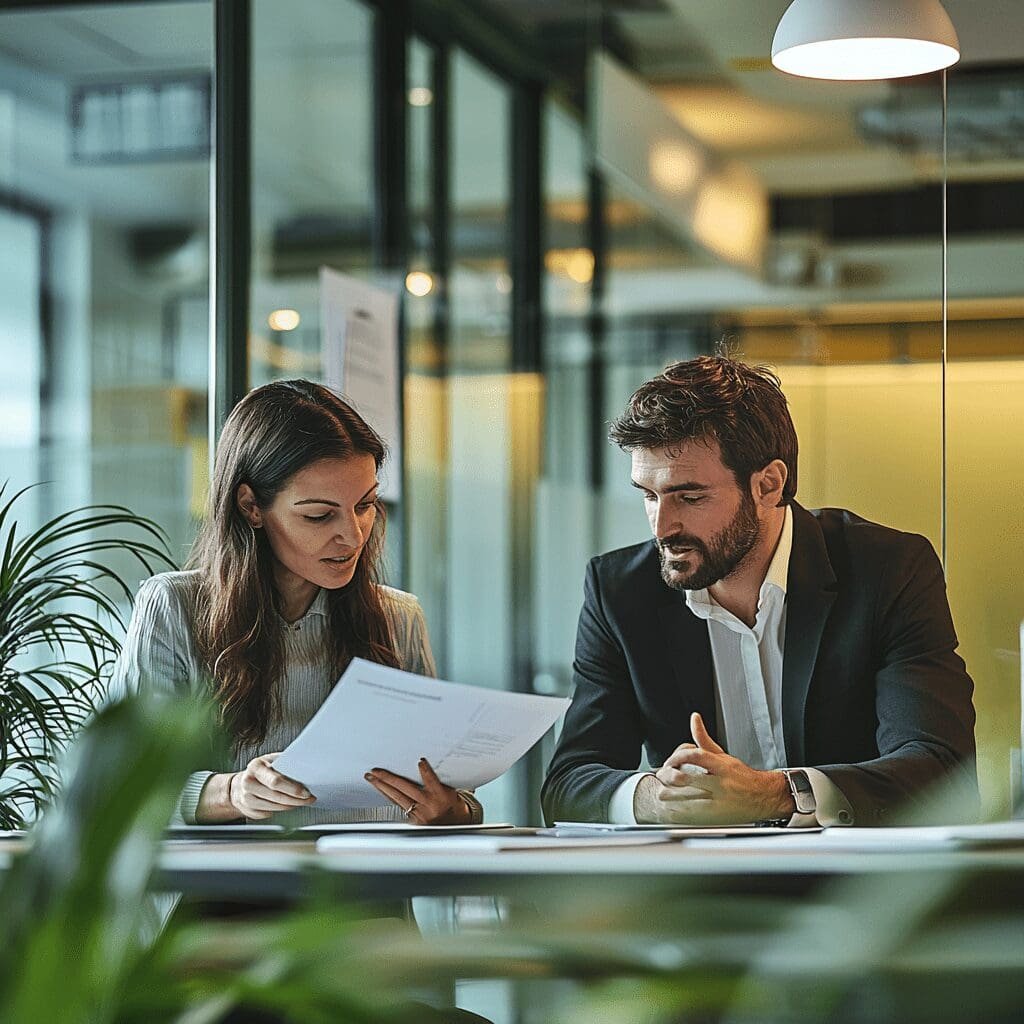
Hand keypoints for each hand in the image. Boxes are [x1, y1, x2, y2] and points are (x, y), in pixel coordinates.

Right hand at [228, 752, 315, 819]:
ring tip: (302, 801)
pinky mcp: (249, 810)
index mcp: (256, 767)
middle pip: (277, 797)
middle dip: (296, 799)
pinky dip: (281, 810)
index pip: (276, 781)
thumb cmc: (261, 770)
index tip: (306, 792)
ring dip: (291, 805)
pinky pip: (270, 813)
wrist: (241, 784)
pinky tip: (288, 804)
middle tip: (309, 799)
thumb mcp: (270, 760)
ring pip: (275, 807)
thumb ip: (285, 763)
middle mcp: (248, 783)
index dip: (293, 789)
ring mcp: (246, 798)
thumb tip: (306, 766)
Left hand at [365, 758, 470, 824]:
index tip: (420, 762)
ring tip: (371, 778)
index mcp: (440, 795)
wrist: (454, 826)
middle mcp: (427, 804)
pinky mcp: (413, 819)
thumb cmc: (453, 807)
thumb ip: (437, 780)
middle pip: (405, 788)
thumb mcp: (451, 791)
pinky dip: (387, 796)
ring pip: (396, 797)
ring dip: (382, 786)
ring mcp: (418, 812)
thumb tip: (425, 767)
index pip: (431, 780)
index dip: (425, 771)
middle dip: (388, 778)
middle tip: (376, 771)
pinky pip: (397, 804)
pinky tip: (380, 789)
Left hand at [634, 713, 793, 825]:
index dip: (679, 757)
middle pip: (692, 779)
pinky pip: (699, 814)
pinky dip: (685, 813)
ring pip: (693, 799)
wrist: (764, 796)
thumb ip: (704, 739)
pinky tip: (675, 811)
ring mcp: (721, 800)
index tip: (669, 762)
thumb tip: (694, 719)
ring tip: (663, 795)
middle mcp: (721, 782)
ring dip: (674, 797)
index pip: (697, 756)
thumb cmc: (741, 776)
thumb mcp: (723, 755)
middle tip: (661, 778)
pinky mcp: (720, 815)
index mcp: (721, 765)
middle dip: (672, 779)